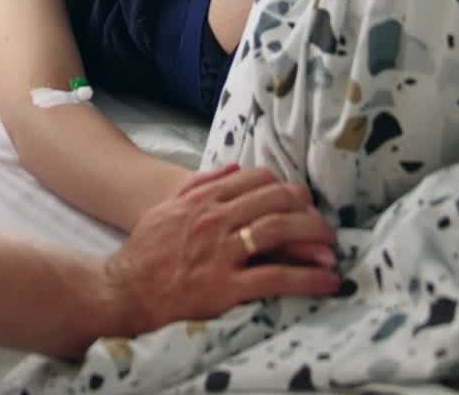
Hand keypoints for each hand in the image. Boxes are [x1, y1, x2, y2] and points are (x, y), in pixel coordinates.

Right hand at [100, 164, 339, 334]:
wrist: (126, 289)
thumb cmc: (148, 250)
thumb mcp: (167, 208)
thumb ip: (199, 185)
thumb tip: (233, 168)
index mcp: (202, 200)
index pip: (255, 180)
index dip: (284, 187)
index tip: (299, 199)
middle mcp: (214, 220)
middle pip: (273, 201)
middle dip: (306, 209)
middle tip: (324, 223)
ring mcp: (221, 253)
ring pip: (278, 231)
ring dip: (312, 236)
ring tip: (332, 247)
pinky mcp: (227, 287)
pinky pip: (276, 278)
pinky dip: (308, 279)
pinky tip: (328, 282)